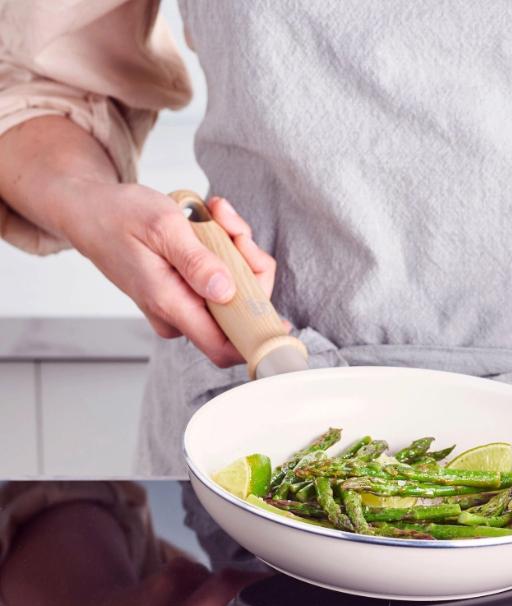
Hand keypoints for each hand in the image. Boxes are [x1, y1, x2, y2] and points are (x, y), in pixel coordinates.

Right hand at [59, 180, 277, 366]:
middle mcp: (179, 314)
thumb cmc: (120, 216)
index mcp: (170, 305)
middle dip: (250, 267)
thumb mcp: (162, 227)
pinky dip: (226, 247)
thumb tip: (225, 292)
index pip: (224, 348)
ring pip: (236, 288)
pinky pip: (223, 277)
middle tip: (233, 229)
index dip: (257, 339)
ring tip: (217, 214)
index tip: (280, 321)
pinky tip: (212, 220)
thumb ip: (196, 261)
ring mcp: (183, 304)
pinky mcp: (188, 291)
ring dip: (238, 249)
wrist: (90, 212)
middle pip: (240, 310)